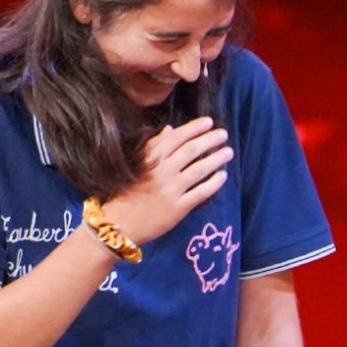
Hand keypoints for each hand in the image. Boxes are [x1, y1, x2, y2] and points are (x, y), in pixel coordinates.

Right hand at [103, 117, 232, 248]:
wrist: (118, 224)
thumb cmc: (126, 193)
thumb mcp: (136, 164)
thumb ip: (153, 146)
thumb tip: (171, 129)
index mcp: (149, 159)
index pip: (176, 137)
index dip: (194, 128)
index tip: (209, 122)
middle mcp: (161, 171)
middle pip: (191, 150)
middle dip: (209, 140)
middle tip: (223, 134)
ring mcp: (170, 190)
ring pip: (199, 169)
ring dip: (216, 159)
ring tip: (228, 152)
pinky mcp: (178, 208)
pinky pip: (201, 192)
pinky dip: (214, 183)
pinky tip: (223, 175)